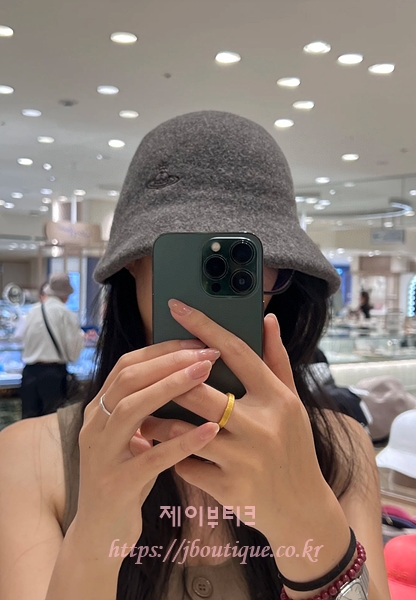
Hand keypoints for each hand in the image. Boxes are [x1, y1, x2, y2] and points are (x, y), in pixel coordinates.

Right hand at [72, 340, 220, 554]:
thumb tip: (189, 372)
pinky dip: (182, 441)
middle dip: (169, 361)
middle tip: (207, 352)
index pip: (128, 365)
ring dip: (170, 387)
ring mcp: (101, 455)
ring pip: (132, 409)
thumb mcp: (132, 437)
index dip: (162, 350)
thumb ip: (148, 408)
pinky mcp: (116, 485)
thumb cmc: (128, 477)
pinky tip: (211, 430)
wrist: (99, 535)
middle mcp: (94, 426)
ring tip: (206, 374)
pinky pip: (151, 459)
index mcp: (99, 410)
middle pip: (129, 379)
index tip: (198, 340)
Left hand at [141, 301, 339, 541]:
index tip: (176, 307)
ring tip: (144, 417)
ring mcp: (245, 459)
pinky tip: (164, 452)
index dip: (204, 326)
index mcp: (278, 398)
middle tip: (147, 378)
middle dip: (168, 382)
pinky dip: (171, 456)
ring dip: (157, 424)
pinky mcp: (229, 488)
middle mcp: (262, 426)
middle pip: (199, 391)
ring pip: (183, 431)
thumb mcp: (291, 402)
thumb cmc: (294, 448)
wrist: (301, 508)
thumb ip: (276, 360)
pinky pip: (186, 464)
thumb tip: (268, 319)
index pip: (236, 352)